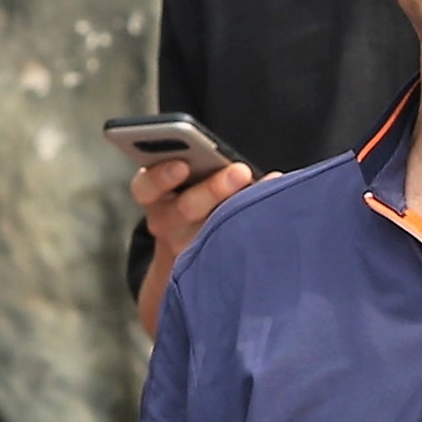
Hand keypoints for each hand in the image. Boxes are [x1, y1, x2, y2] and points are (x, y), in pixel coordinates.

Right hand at [133, 158, 263, 335]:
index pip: (146, 187)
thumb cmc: (192, 199)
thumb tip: (228, 158)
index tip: (183, 165)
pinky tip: (275, 210)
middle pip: (185, 209)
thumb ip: (194, 165)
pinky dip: (257, 227)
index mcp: (154, 196)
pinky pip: (234, 248)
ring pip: (212, 233)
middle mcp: (166, 225)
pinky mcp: (212, 263)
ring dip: (238, 210)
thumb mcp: (179, 182)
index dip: (162, 176)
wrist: (185, 257)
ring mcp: (189, 248)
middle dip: (213, 189)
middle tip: (240, 171)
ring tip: (262, 194)